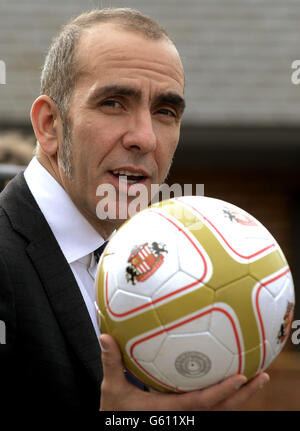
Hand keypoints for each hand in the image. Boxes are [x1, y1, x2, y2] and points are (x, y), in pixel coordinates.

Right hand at [99, 334, 269, 410]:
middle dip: (244, 395)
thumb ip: (111, 363)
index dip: (222, 392)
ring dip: (241, 395)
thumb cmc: (116, 415)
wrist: (118, 430)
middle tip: (263, 375)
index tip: (241, 376)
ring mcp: (186, 417)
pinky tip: (233, 379)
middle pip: (222, 410)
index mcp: (170, 411)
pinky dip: (227, 395)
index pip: (201, 403)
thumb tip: (105, 336)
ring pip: (221, 410)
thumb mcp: (111, 390)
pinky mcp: (185, 414)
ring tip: (258, 376)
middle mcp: (184, 416)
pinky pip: (212, 406)